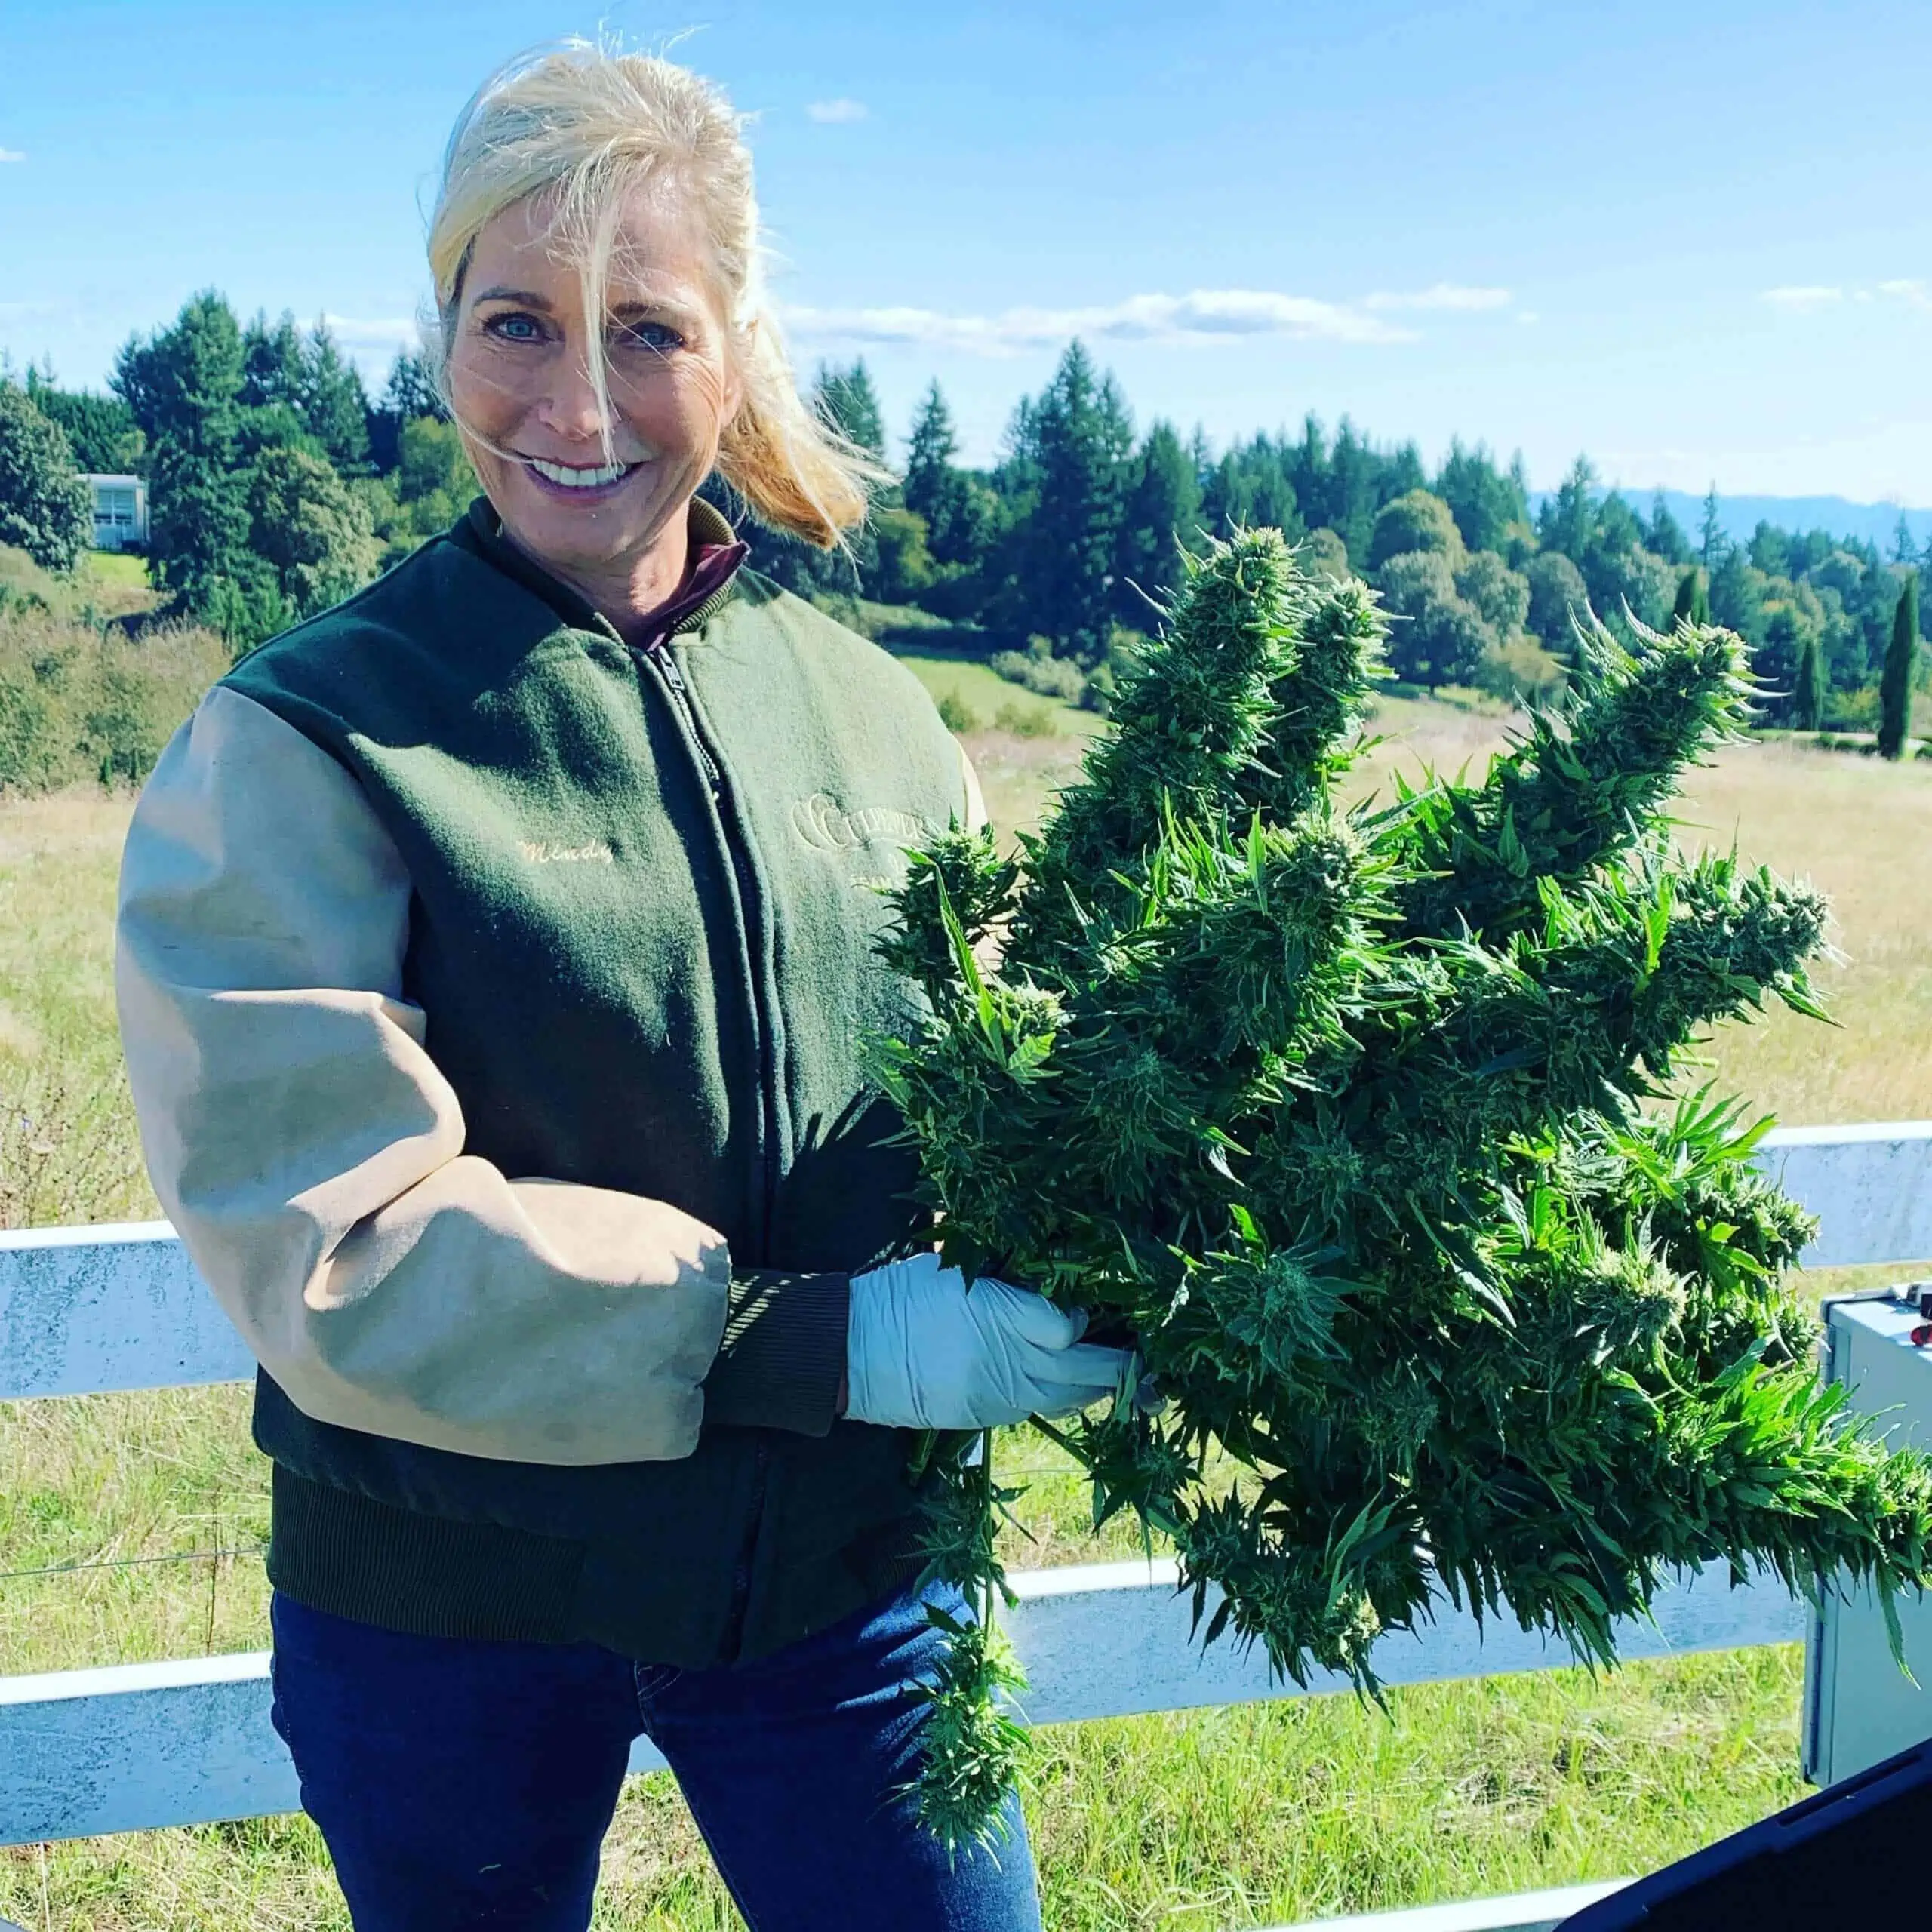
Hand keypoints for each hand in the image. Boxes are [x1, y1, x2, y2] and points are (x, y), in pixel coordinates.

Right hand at [843, 1252, 1132, 1430]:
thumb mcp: (951, 1267)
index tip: (1088, 1307)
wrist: (852, 1351)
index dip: (1083, 1318)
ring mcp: (999, 1393)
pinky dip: (1062, 1397)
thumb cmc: (900, 1296)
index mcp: (998, 1311)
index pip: (1066, 1325)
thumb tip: (1045, 1272)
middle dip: (1120, 1363)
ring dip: (1098, 1385)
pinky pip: (1038, 1408)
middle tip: (1148, 1358)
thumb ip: (1003, 1273)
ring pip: (1069, 1396)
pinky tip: (1074, 1386)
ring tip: (1122, 1374)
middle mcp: (1007, 1358)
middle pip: (1084, 1368)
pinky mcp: (985, 1416)